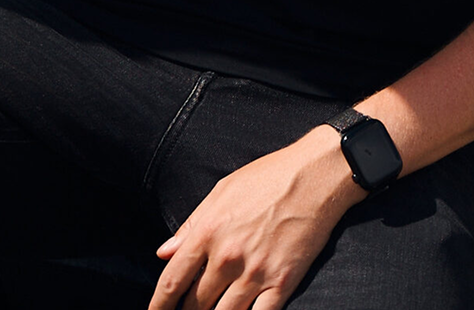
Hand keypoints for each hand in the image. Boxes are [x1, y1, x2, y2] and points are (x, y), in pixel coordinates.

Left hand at [148, 125, 366, 309]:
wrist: (314, 176)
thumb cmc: (267, 177)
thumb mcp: (222, 191)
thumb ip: (191, 224)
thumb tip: (164, 251)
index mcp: (208, 231)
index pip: (172, 280)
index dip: (159, 305)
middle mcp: (228, 256)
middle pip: (196, 304)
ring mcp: (255, 273)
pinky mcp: (282, 283)